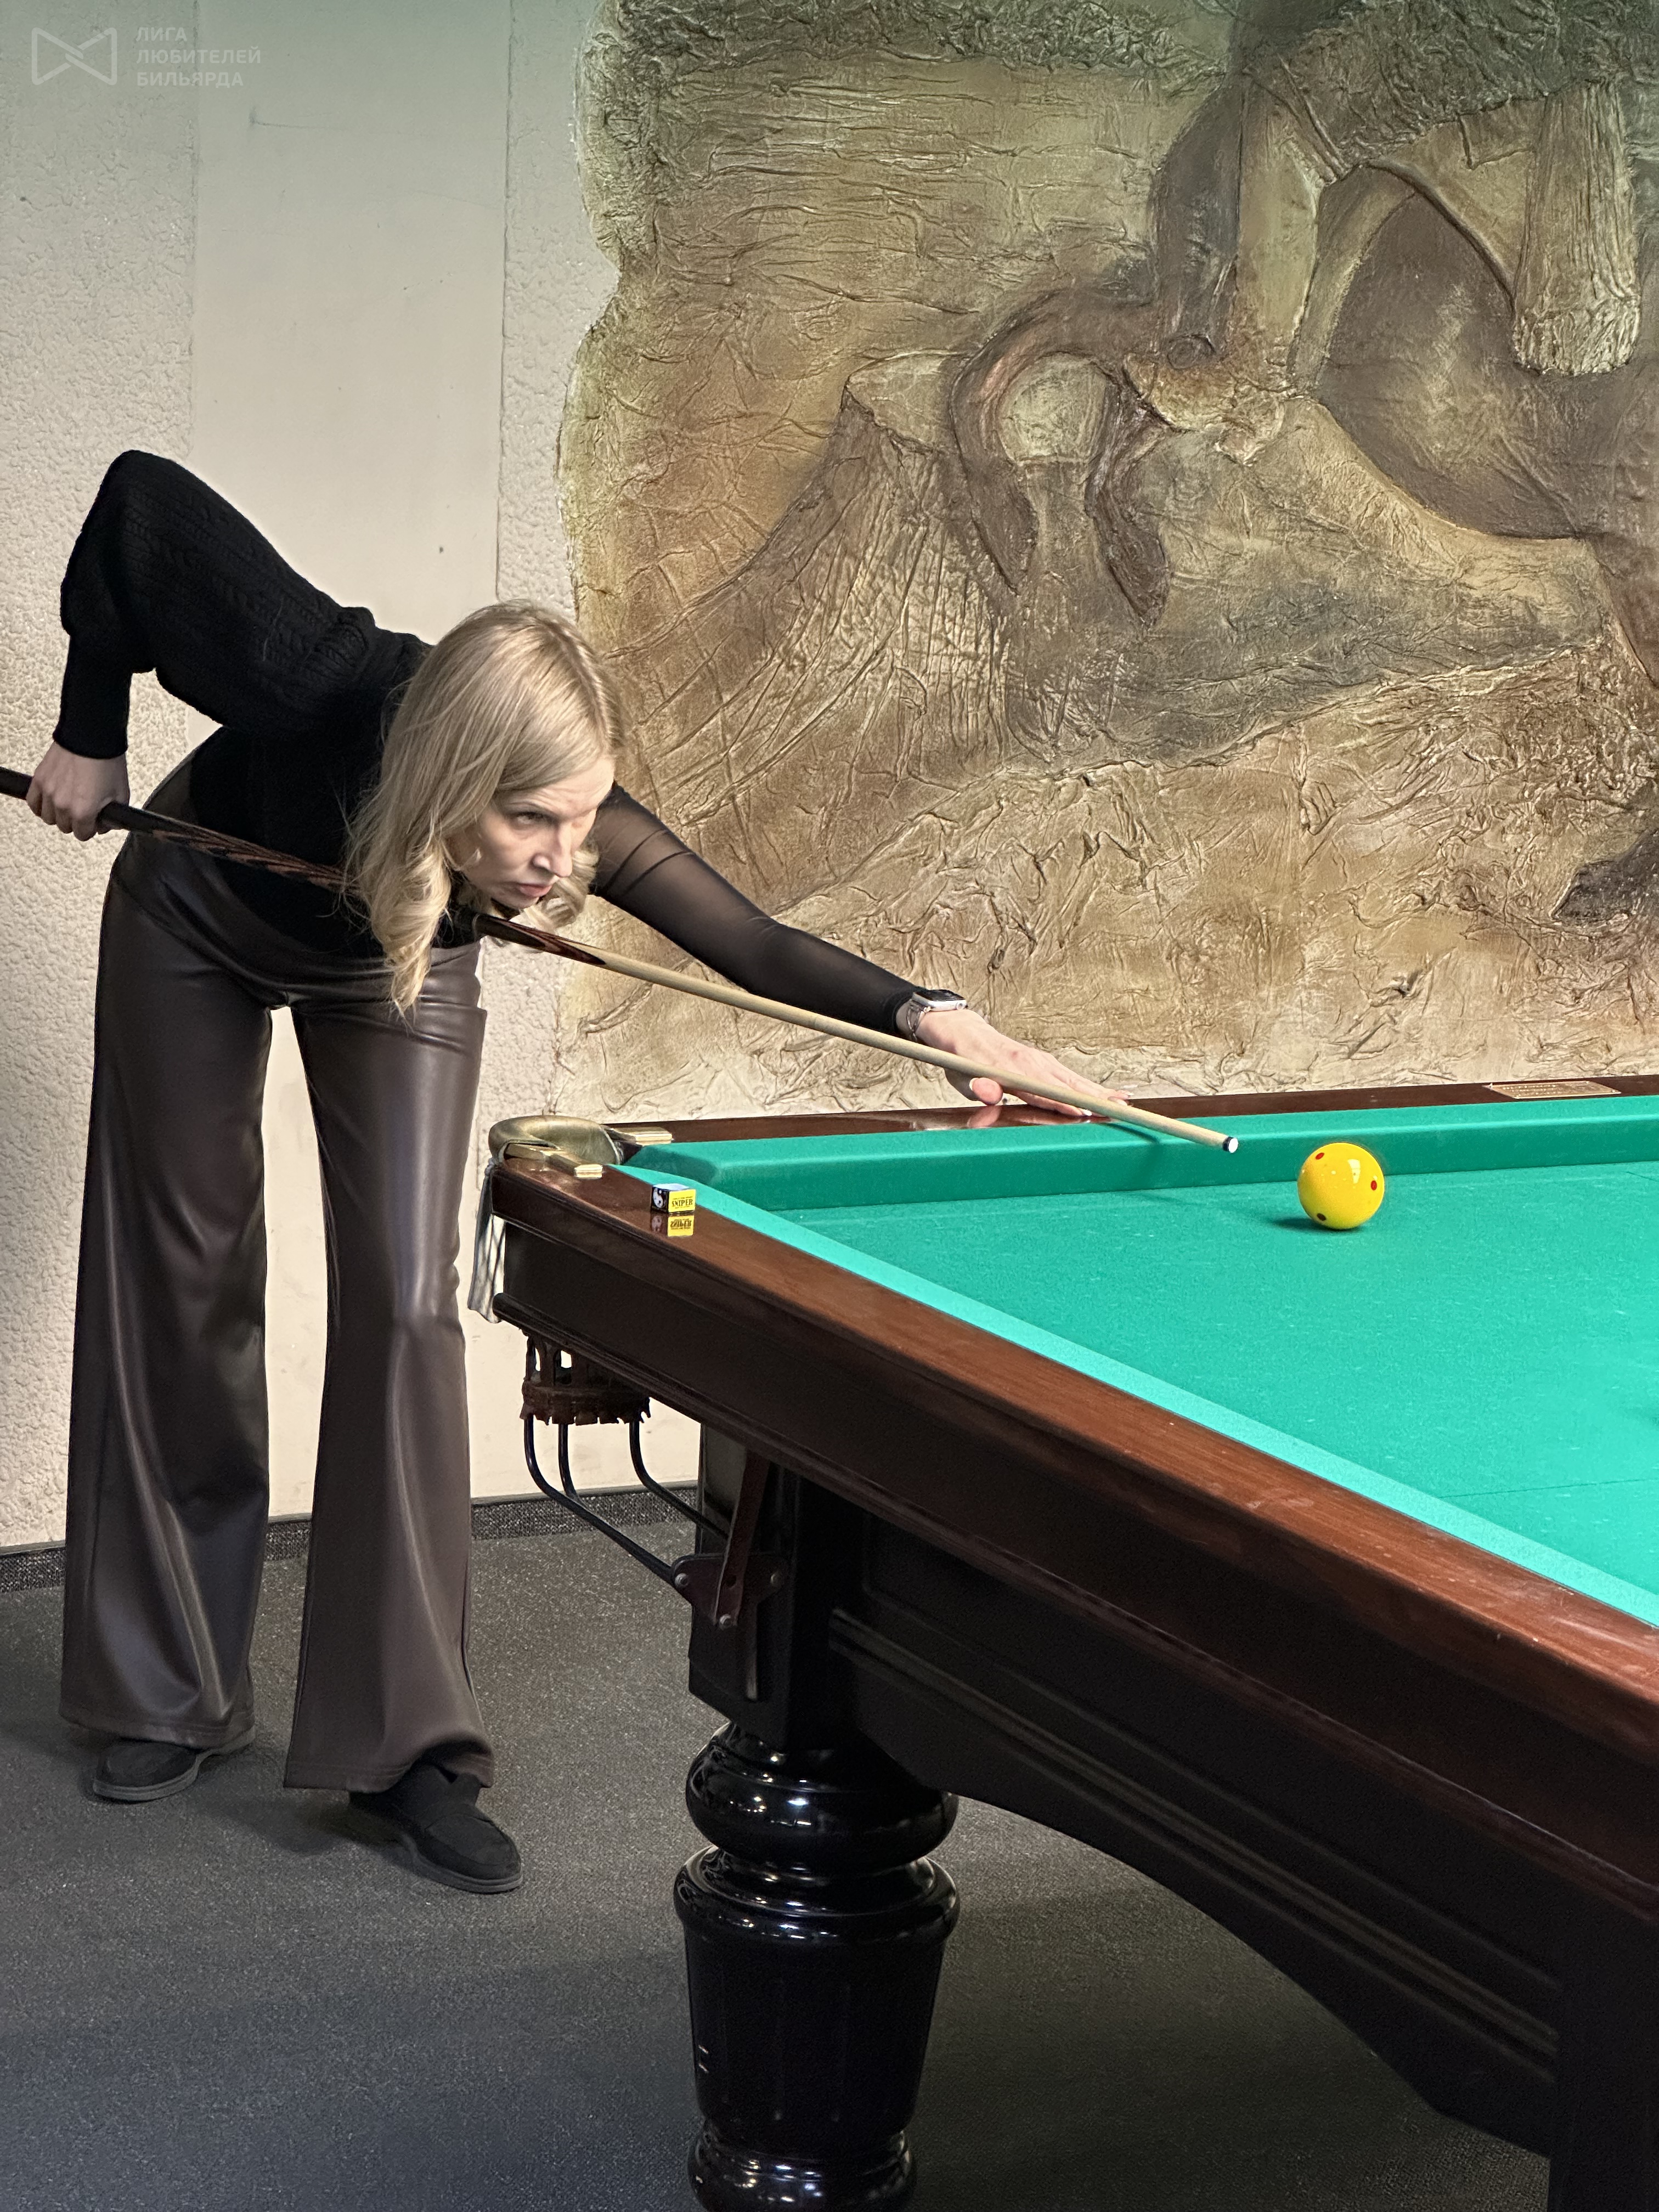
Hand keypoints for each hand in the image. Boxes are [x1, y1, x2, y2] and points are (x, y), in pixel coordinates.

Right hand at [27, 742, 127, 838]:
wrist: (92, 736)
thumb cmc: (107, 762)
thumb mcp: (121, 795)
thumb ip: (113, 817)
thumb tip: (104, 826)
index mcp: (83, 811)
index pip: (83, 835)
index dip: (91, 829)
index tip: (95, 821)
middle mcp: (62, 805)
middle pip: (65, 827)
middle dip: (77, 822)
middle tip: (84, 810)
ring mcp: (48, 792)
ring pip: (48, 817)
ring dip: (58, 815)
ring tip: (68, 804)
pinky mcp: (39, 779)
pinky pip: (33, 802)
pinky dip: (40, 805)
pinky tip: (50, 802)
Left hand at [914, 1006, 1128, 1119]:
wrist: (965, 1034)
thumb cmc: (963, 1062)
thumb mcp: (961, 1076)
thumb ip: (976, 1086)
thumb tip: (988, 1092)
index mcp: (1012, 1068)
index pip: (1041, 1090)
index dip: (1061, 1102)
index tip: (1081, 1112)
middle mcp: (1032, 1062)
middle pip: (1066, 1084)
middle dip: (1091, 1096)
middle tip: (1118, 1109)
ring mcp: (1041, 1062)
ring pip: (1073, 1080)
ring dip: (1097, 1091)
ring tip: (1122, 1103)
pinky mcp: (1045, 1063)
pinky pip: (1070, 1077)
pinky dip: (1090, 1086)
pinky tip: (1107, 1094)